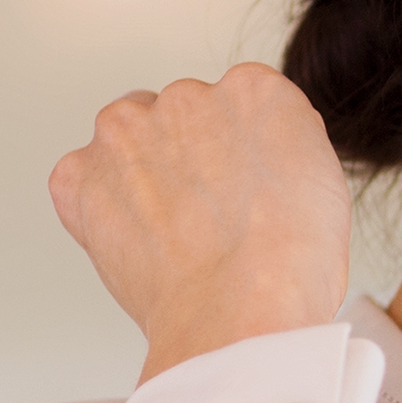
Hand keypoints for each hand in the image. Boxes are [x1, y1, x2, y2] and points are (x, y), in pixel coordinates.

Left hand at [50, 63, 354, 384]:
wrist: (240, 311)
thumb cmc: (288, 264)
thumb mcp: (322, 181)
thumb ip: (279, 147)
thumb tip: (249, 160)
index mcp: (255, 90)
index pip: (238, 108)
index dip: (241, 158)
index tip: (245, 190)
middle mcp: (187, 95)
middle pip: (181, 119)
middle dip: (189, 160)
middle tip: (208, 218)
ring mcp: (129, 131)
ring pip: (128, 140)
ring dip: (141, 173)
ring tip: (171, 232)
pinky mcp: (82, 174)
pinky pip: (79, 177)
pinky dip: (96, 205)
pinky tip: (134, 237)